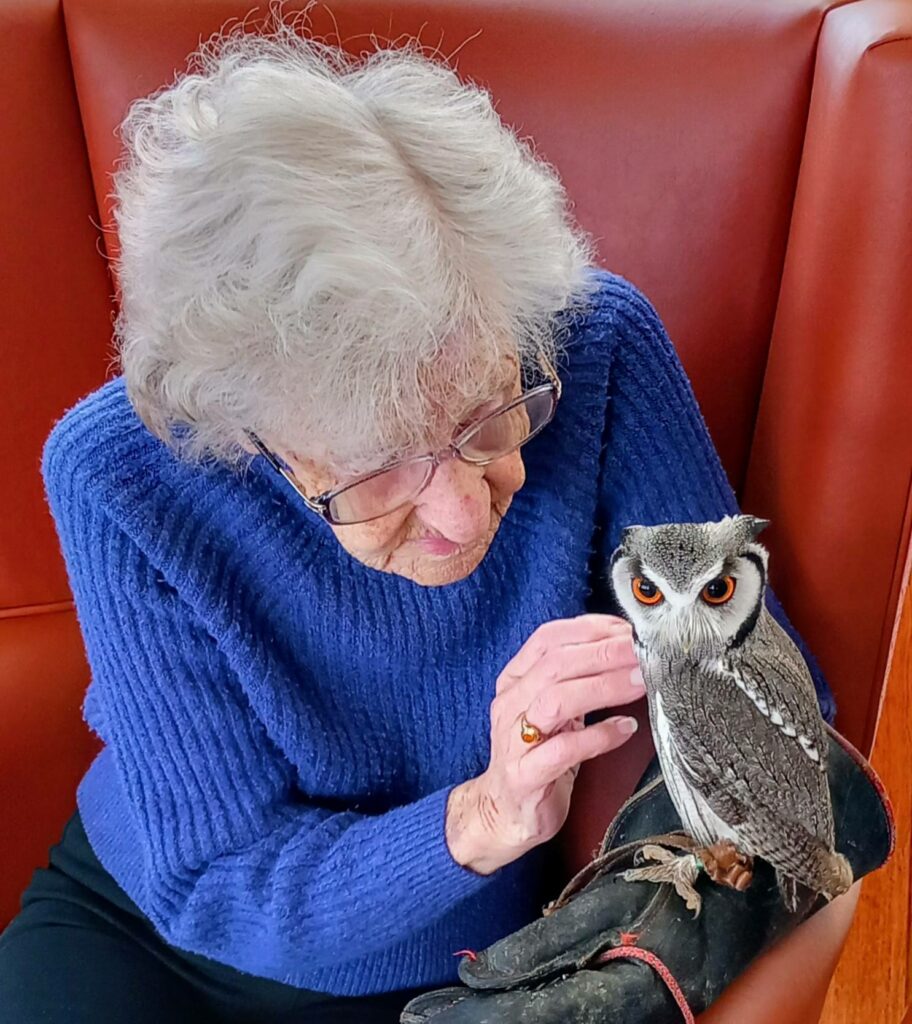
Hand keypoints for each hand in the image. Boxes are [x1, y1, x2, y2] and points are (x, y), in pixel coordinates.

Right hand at [446, 614, 644, 873]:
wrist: (503, 812)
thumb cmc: (538, 754)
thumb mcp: (554, 709)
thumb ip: (579, 679)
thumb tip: (627, 649)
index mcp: (515, 679)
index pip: (548, 638)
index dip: (591, 629)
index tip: (630, 631)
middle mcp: (510, 703)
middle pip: (555, 664)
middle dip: (605, 653)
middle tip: (644, 653)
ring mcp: (513, 740)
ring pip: (555, 700)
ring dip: (603, 687)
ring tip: (640, 683)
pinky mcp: (524, 777)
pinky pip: (562, 751)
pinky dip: (597, 737)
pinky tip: (625, 730)